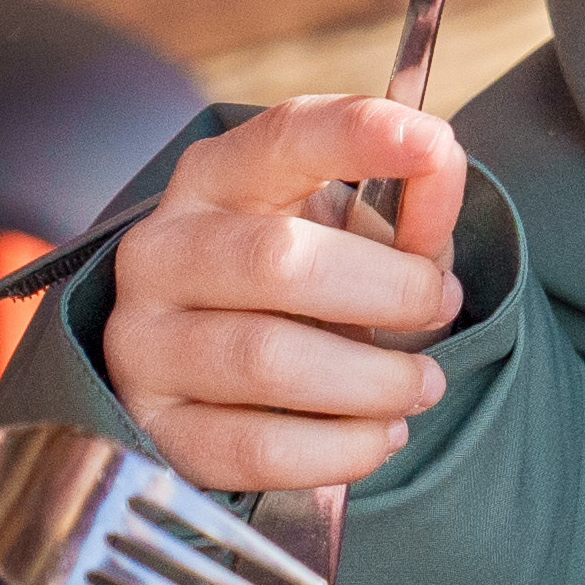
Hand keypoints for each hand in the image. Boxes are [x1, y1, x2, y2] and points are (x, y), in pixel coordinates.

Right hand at [84, 97, 470, 495]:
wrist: (217, 379)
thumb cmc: (305, 289)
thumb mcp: (355, 232)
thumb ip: (406, 203)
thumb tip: (440, 169)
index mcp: (213, 180)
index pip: (284, 138)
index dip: (361, 135)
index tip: (435, 145)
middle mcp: (161, 253)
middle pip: (279, 260)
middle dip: (388, 289)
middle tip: (439, 307)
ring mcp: (143, 344)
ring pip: (268, 361)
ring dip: (374, 380)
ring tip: (419, 385)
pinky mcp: (154, 430)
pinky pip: (256, 449)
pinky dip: (341, 449)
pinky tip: (378, 436)